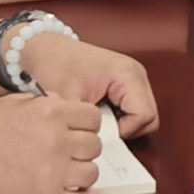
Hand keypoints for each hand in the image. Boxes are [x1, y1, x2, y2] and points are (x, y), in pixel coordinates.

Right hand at [0, 91, 106, 193]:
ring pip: (92, 172)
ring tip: (64, 170)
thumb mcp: (9, 104)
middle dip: (82, 147)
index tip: (78, 130)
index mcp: (48, 113)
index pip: (93, 118)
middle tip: (67, 151)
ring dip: (81, 171)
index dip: (85, 124)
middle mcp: (55, 141)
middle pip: (94, 145)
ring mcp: (53, 173)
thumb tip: (64, 104)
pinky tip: (74, 190)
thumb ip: (42, 102)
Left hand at [21, 35, 156, 135]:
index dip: (125, 131)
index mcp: (127, 74)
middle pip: (149, 117)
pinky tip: (99, 114)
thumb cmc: (55, 66)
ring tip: (97, 119)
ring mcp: (135, 77)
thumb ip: (84, 124)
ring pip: (144, 115)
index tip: (100, 131)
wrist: (44, 49)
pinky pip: (135, 109)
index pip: (144, 116)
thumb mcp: (66, 99)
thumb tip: (94, 144)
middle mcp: (137, 74)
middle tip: (99, 127)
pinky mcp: (128, 82)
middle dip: (126, 129)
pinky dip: (120, 117)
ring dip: (123, 124)